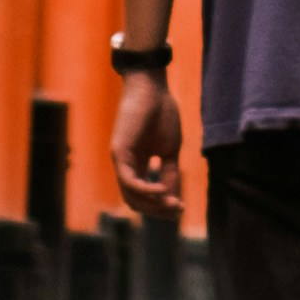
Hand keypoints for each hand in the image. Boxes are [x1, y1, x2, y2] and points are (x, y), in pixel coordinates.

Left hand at [112, 66, 185, 204]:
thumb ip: (170, 173)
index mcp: (138, 165)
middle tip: (177, 210)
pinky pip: (129, 182)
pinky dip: (146, 191)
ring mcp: (120, 160)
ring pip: (131, 196)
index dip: (161, 206)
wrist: (152, 88)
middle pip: (136, 202)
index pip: (144, 196)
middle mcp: (126, 166)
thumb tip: (172, 198)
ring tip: (172, 203)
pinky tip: (162, 191)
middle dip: (157, 210)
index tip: (181, 208)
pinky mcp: (119, 153)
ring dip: (152, 205)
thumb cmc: (162, 113)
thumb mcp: (170, 150)